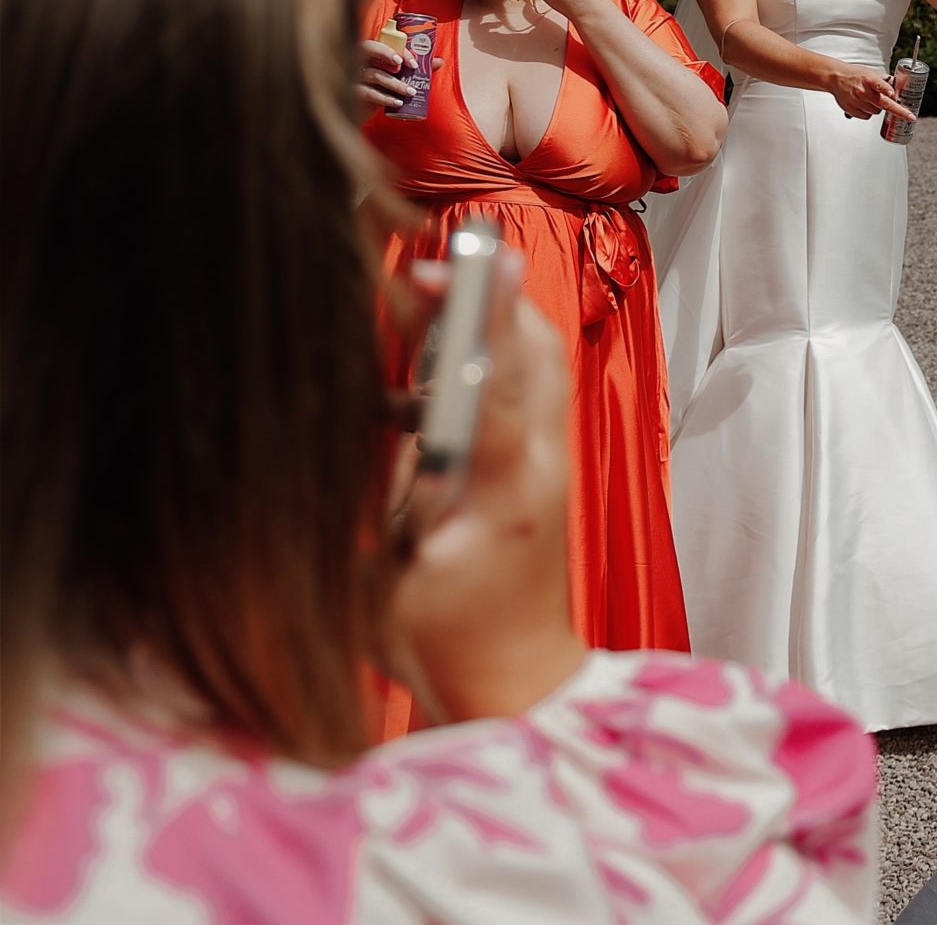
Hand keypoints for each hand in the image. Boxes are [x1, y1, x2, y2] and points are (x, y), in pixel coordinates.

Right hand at [358, 35, 417, 110]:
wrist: (363, 108)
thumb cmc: (381, 87)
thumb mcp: (398, 76)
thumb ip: (416, 68)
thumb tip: (439, 61)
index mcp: (369, 53)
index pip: (380, 43)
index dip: (397, 50)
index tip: (414, 63)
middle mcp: (359, 60)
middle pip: (368, 49)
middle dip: (388, 54)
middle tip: (411, 67)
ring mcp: (354, 75)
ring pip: (375, 74)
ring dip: (396, 83)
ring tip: (412, 92)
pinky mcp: (355, 92)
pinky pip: (369, 93)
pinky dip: (385, 98)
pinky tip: (398, 102)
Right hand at [385, 251, 584, 723]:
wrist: (514, 684)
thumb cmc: (445, 643)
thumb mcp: (391, 583)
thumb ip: (388, 504)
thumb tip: (377, 426)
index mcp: (507, 494)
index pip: (503, 388)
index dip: (486, 323)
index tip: (470, 266)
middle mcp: (540, 469)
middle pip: (535, 357)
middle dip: (492, 301)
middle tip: (433, 268)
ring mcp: (545, 469)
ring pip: (534, 371)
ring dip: (488, 328)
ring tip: (424, 297)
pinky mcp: (535, 475)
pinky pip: (518, 400)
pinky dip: (479, 370)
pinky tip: (410, 383)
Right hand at [825, 63, 918, 121]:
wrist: (836, 77)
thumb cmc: (855, 74)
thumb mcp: (871, 73)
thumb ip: (885, 81)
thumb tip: (899, 88)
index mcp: (869, 79)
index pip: (879, 85)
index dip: (887, 90)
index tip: (893, 95)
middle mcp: (863, 91)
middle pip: (883, 104)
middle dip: (899, 111)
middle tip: (910, 117)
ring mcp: (857, 101)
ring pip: (877, 112)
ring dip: (878, 108)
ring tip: (870, 99)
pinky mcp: (851, 110)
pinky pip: (867, 116)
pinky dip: (868, 112)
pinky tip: (864, 104)